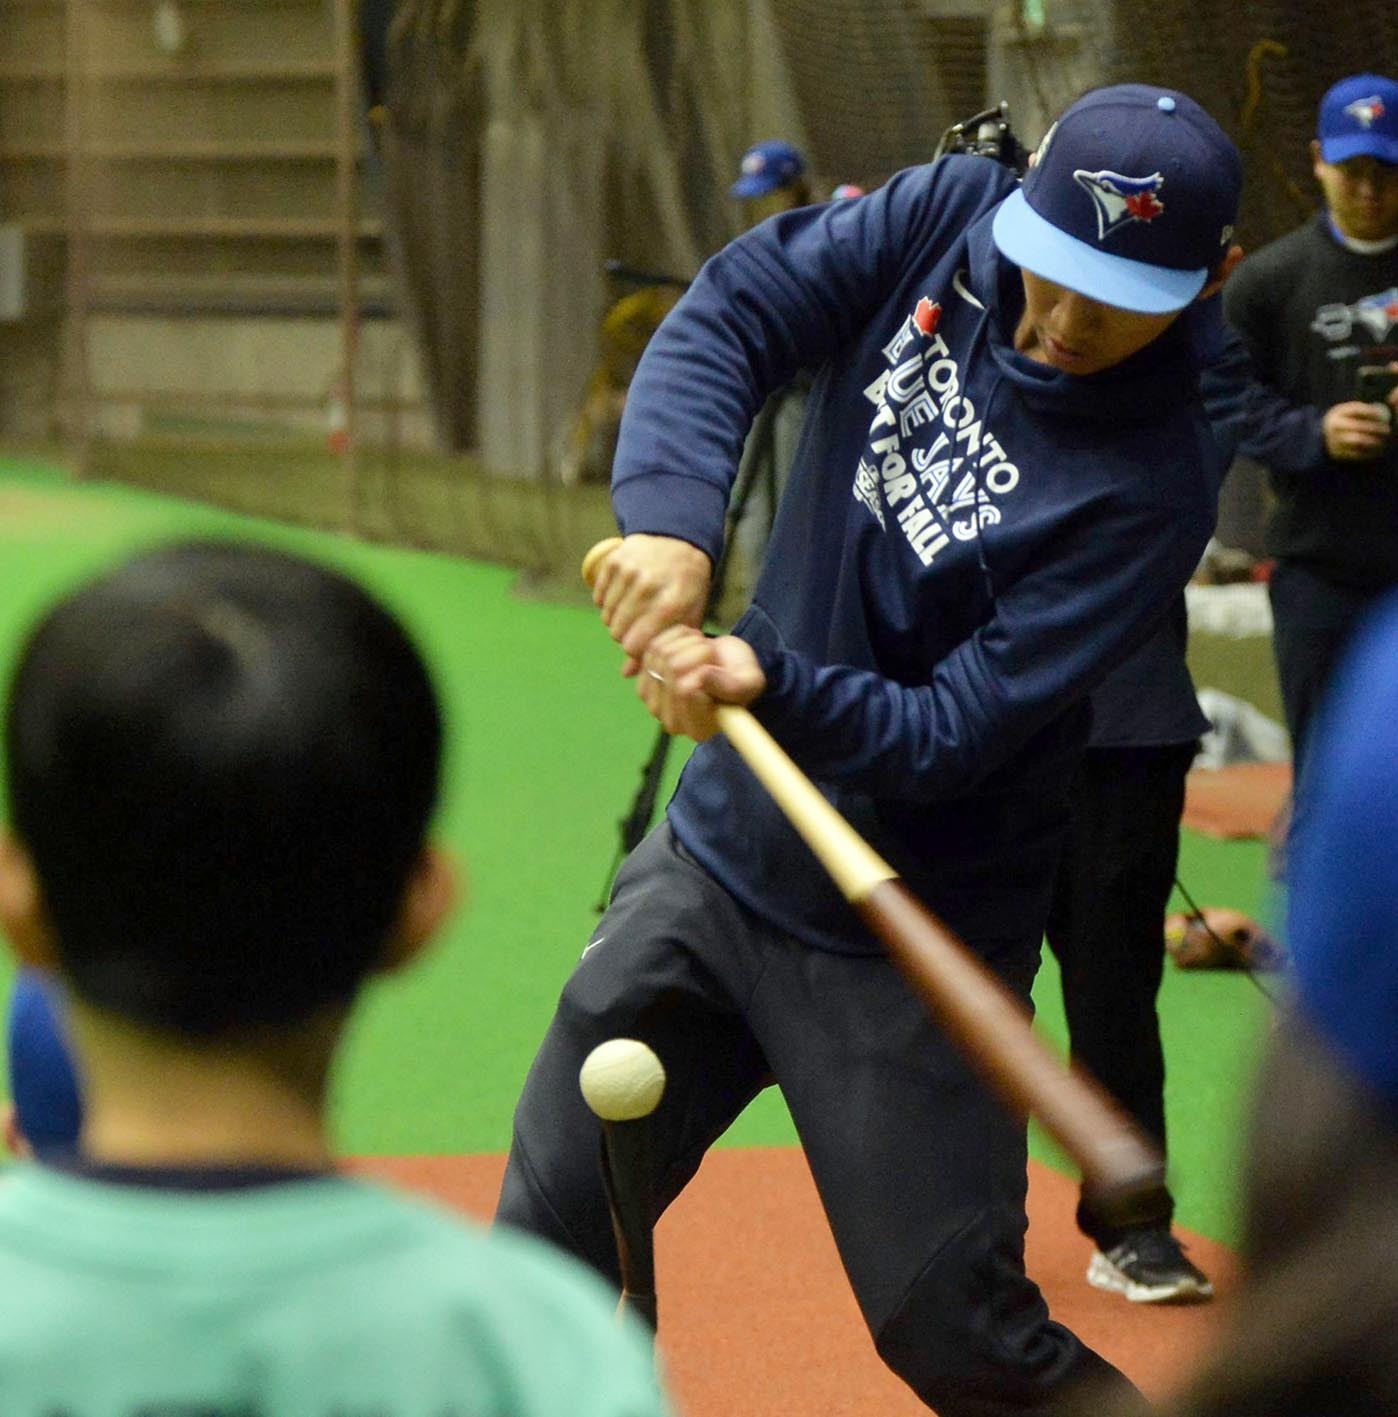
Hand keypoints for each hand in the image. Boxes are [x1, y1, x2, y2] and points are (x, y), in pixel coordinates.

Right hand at [591, 534, 711, 675]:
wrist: (679, 540)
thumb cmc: (687, 586)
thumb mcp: (686, 617)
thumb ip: (661, 647)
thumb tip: (627, 674)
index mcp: (672, 603)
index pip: (635, 644)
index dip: (636, 651)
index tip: (643, 646)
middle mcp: (649, 586)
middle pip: (618, 633)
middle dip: (626, 637)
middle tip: (639, 629)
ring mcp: (629, 571)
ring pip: (606, 617)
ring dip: (616, 620)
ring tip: (633, 613)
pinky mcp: (614, 561)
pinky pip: (599, 599)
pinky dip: (607, 603)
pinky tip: (624, 598)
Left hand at [637, 628, 765, 741]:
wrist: (724, 665)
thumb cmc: (739, 676)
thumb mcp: (749, 681)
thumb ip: (731, 686)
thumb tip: (701, 677)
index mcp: (699, 730)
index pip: (686, 690)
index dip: (703, 669)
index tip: (714, 668)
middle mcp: (673, 724)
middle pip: (673, 668)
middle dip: (698, 651)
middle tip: (711, 656)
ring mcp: (653, 704)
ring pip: (662, 654)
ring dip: (687, 643)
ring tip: (702, 651)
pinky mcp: (643, 682)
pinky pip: (652, 646)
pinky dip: (674, 638)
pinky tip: (687, 644)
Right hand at [1323, 400, 1391, 460]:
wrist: (1322, 437)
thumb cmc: (1342, 421)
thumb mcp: (1346, 412)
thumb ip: (1361, 411)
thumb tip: (1383, 412)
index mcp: (1337, 414)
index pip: (1356, 410)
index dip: (1371, 412)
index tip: (1382, 415)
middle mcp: (1333, 428)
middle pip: (1358, 426)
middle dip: (1375, 428)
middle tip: (1387, 430)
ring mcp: (1334, 441)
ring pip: (1358, 441)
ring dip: (1374, 441)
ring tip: (1383, 441)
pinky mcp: (1337, 453)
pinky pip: (1356, 453)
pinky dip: (1369, 452)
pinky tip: (1377, 450)